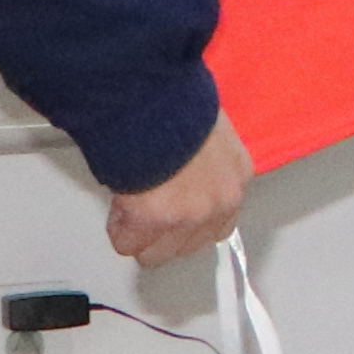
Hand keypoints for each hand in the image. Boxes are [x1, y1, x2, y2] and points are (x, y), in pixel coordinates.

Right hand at [105, 113, 252, 263]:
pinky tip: (119, 201)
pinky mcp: (153, 220)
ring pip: (156, 253)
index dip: (187, 220)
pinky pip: (126, 243)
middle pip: (186, 246)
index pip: (218, 224)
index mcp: (235, 177)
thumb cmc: (176, 106)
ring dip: (139, 234)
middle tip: (146, 208)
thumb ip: (203, 165)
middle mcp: (218, 202)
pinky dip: (117, 226)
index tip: (173, 212)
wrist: (154, 101)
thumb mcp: (208, 134)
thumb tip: (184, 177)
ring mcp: (188, 216)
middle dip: (162, 233)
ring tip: (131, 203)